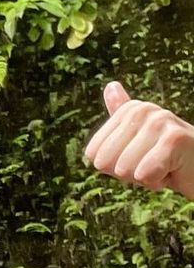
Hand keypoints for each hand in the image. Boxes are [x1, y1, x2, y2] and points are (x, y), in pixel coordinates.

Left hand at [84, 82, 193, 199]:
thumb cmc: (167, 160)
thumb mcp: (136, 143)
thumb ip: (120, 121)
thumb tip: (110, 86)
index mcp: (129, 109)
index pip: (94, 155)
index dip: (115, 168)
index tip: (140, 159)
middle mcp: (143, 109)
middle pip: (106, 162)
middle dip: (128, 174)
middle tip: (153, 163)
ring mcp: (160, 120)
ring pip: (124, 169)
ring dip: (144, 177)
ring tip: (164, 165)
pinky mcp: (174, 138)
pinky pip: (144, 174)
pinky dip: (156, 181)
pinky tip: (172, 170)